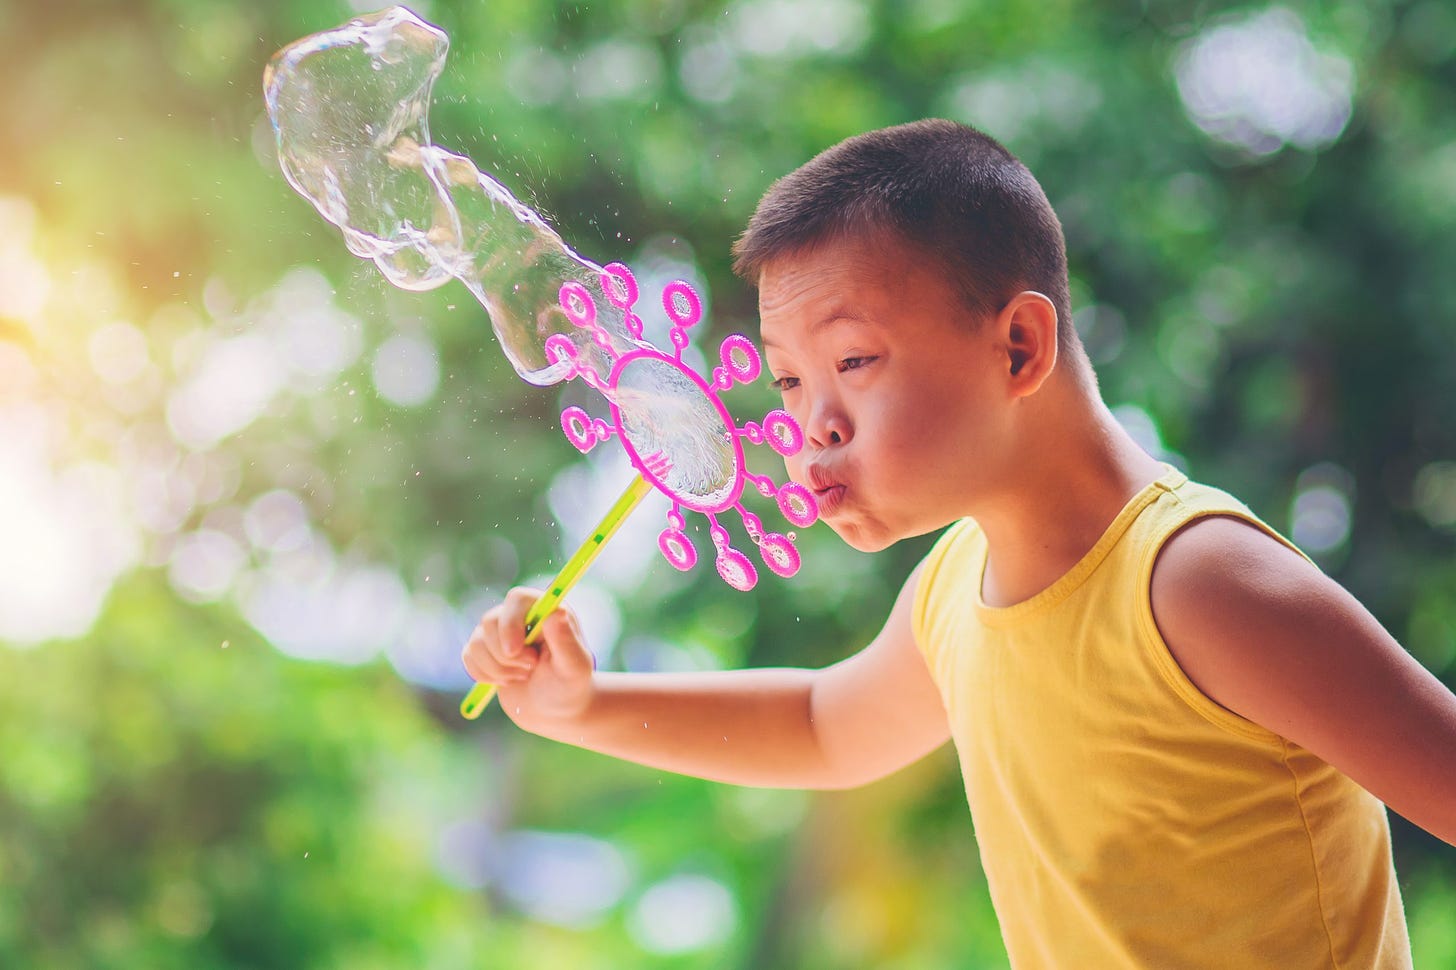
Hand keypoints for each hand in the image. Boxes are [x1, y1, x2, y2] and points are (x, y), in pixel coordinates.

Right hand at [460, 586, 596, 726]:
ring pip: (477, 641)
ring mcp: (500, 631)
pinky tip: (507, 681)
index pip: (516, 599)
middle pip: (491, 620)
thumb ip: (566, 640)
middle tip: (530, 669)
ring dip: (498, 668)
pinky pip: (469, 656)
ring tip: (523, 676)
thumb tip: (557, 612)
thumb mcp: (573, 666)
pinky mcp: (485, 650)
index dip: (510, 623)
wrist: (554, 709)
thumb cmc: (570, 686)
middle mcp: (520, 615)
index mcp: (545, 610)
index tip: (513, 652)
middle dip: (506, 655)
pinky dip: (484, 675)